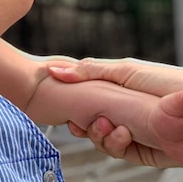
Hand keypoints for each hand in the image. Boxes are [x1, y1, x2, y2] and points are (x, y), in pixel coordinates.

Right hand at [49, 58, 182, 165]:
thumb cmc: (167, 83)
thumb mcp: (125, 70)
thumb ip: (90, 72)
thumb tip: (55, 70)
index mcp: (117, 89)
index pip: (85, 98)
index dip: (71, 105)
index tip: (65, 108)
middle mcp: (122, 111)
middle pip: (89, 122)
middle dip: (83, 124)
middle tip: (81, 123)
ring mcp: (132, 131)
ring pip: (101, 138)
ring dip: (100, 135)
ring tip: (110, 126)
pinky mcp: (143, 150)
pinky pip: (118, 152)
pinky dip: (114, 146)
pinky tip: (122, 135)